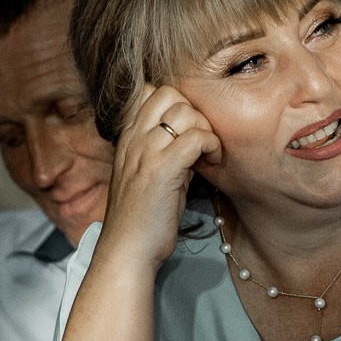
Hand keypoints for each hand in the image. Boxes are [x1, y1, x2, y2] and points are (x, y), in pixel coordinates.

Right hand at [95, 83, 220, 272]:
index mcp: (128, 137)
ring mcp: (146, 152)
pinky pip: (196, 138)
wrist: (128, 249)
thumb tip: (193, 138)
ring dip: (205, 130)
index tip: (187, 129)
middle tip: (202, 142)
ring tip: (209, 154)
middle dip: (195, 113)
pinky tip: (212, 163)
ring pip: (186, 112)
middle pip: (170, 93)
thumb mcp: (150, 174)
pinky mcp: (162, 169)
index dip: (175, 102)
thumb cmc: (142, 217)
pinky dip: (211, 146)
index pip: (149, 91)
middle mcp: (134, 139)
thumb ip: (166, 151)